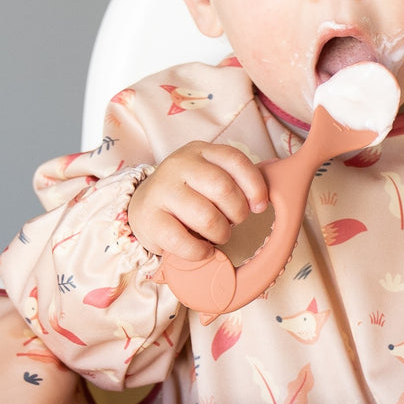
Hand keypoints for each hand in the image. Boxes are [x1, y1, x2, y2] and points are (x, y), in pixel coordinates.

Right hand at [128, 141, 268, 260]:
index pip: (235, 160)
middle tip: (233, 222)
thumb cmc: (188, 196)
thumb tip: (260, 202)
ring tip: (218, 235)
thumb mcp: (209, 179)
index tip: (259, 206)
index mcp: (200, 151)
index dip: (254, 186)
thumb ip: (234, 182)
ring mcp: (162, 190)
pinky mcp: (150, 218)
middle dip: (237, 213)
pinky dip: (200, 251)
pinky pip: (183, 241)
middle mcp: (179, 165)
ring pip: (206, 216)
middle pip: (223, 188)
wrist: (143, 208)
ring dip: (220, 233)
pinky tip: (203, 250)